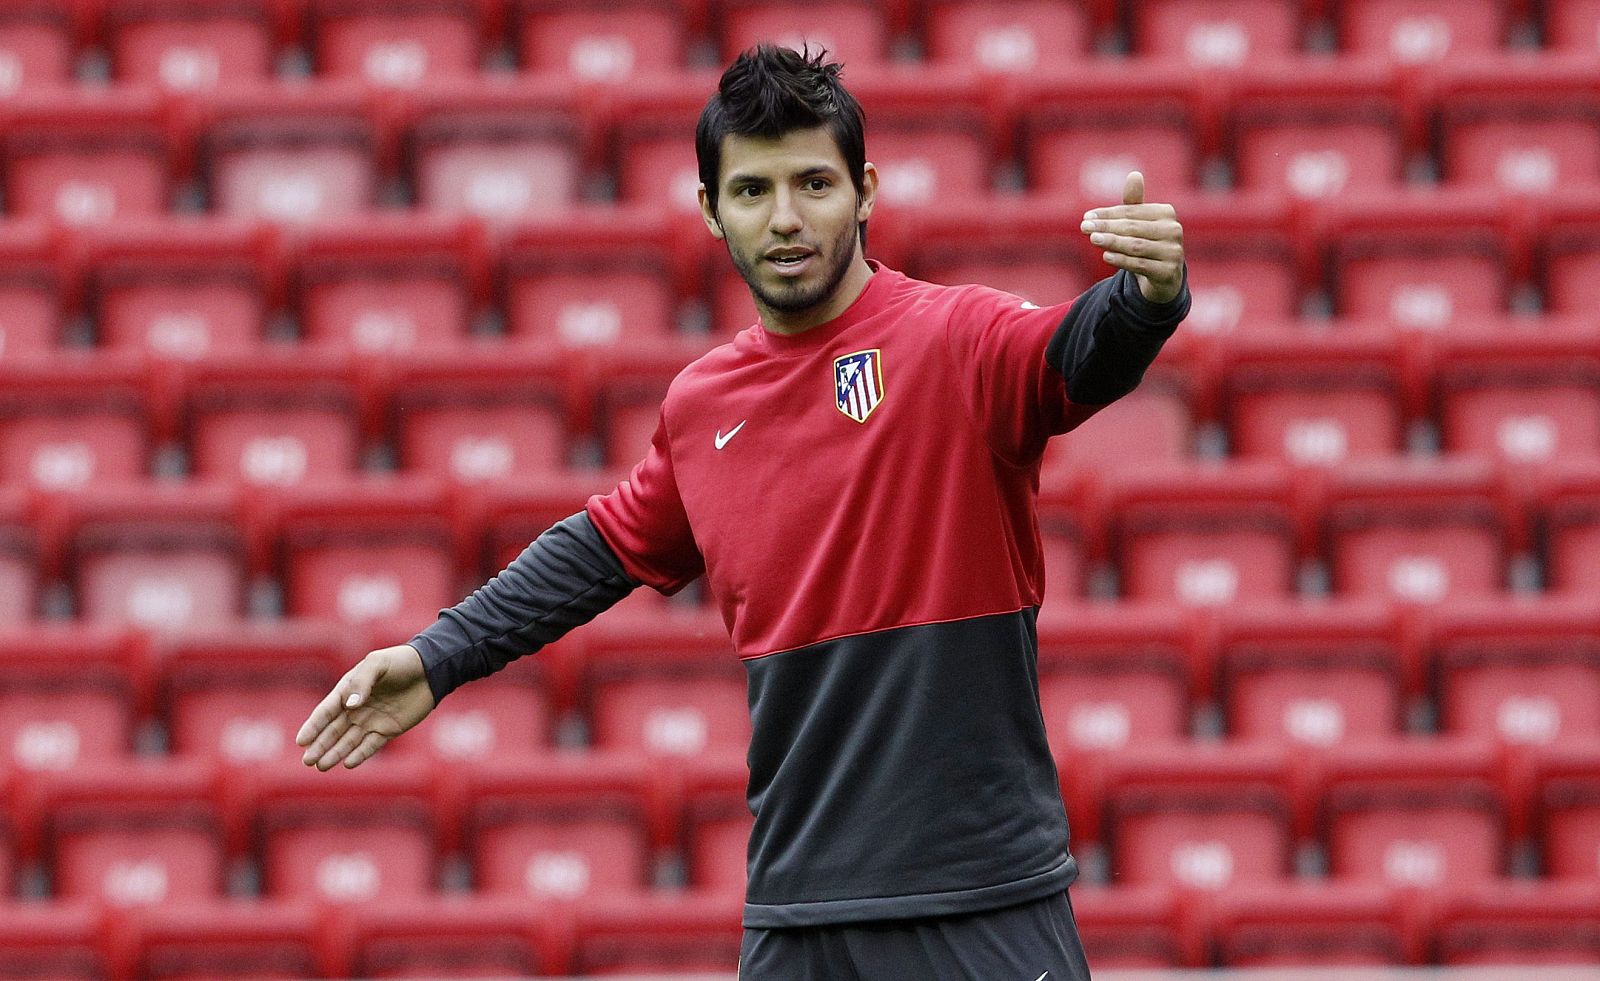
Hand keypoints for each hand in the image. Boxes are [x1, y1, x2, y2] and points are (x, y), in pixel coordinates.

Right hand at [295, 644, 434, 770]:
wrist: (430, 669)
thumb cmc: (400, 661)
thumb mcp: (377, 664)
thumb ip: (362, 682)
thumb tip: (350, 706)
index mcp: (349, 690)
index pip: (326, 711)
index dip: (313, 726)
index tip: (301, 741)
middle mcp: (356, 708)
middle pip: (334, 731)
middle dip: (320, 746)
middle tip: (307, 762)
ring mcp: (372, 720)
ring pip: (349, 741)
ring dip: (335, 754)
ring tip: (321, 766)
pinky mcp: (389, 729)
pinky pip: (371, 745)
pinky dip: (360, 755)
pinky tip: (348, 764)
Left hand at [1081, 171, 1184, 304]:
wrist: (1164, 277)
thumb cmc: (1148, 242)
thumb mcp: (1140, 223)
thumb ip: (1134, 203)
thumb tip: (1134, 174)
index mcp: (1166, 213)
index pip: (1132, 212)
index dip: (1108, 214)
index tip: (1086, 216)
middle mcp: (1173, 230)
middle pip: (1133, 228)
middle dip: (1106, 226)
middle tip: (1084, 227)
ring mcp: (1173, 252)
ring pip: (1136, 246)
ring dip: (1112, 242)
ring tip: (1093, 238)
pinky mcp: (1168, 272)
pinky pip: (1140, 264)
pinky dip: (1122, 260)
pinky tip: (1106, 255)